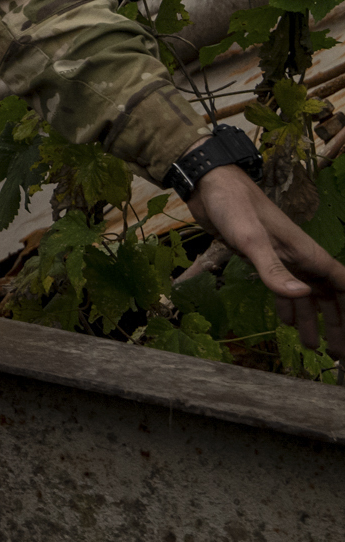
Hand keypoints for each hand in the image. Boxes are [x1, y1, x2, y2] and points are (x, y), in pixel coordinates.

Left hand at [189, 163, 344, 352]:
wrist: (209, 188)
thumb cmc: (234, 207)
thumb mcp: (252, 240)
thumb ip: (273, 270)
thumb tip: (303, 296)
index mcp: (308, 254)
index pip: (343, 285)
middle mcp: (301, 259)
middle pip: (329, 298)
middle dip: (337, 325)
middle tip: (338, 354)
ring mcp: (283, 260)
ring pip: (306, 297)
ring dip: (313, 321)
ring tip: (314, 348)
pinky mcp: (263, 260)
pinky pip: (283, 289)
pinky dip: (289, 307)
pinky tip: (289, 324)